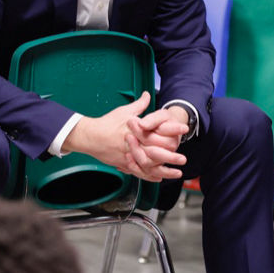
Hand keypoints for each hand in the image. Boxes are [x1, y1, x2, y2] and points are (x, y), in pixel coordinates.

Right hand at [62, 92, 186, 182]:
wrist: (90, 137)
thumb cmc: (107, 123)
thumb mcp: (124, 111)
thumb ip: (139, 105)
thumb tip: (147, 94)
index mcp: (136, 130)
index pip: (158, 130)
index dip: (172, 129)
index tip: (184, 129)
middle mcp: (133, 144)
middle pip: (155, 152)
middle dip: (171, 156)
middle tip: (183, 158)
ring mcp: (128, 155)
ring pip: (149, 165)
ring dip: (164, 170)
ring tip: (177, 173)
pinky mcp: (124, 164)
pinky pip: (139, 172)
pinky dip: (149, 176)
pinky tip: (159, 178)